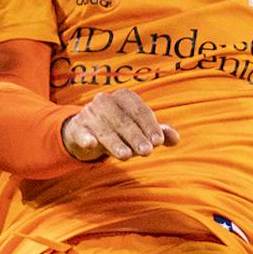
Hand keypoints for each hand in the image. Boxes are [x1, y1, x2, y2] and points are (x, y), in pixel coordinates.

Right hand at [61, 91, 179, 162]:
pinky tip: (91, 144)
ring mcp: (90, 113)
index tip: (158, 141)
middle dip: (135, 136)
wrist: (88, 131)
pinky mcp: (77, 127)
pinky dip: (86, 138)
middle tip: (147, 152)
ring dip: (115, 142)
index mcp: (124, 97)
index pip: (139, 110)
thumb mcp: (140, 129)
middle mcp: (105, 101)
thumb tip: (175, 138)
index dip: (149, 126)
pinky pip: (81, 132)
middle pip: (123, 120)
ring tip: (126, 156)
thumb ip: (158, 133)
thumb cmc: (121, 129)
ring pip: (104, 129)